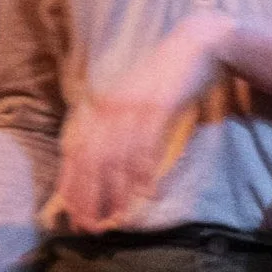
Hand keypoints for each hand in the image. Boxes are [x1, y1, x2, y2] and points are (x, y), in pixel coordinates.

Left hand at [49, 14, 227, 232]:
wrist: (198, 45)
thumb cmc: (169, 77)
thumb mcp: (136, 100)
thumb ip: (121, 126)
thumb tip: (111, 164)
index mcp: (101, 106)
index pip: (77, 153)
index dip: (74, 187)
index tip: (76, 216)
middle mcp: (110, 106)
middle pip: (92, 160)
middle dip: (90, 196)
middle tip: (94, 226)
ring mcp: (133, 105)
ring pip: (118, 157)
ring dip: (118, 191)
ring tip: (120, 217)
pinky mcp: (159, 105)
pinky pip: (148, 145)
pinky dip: (146, 172)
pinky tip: (148, 193)